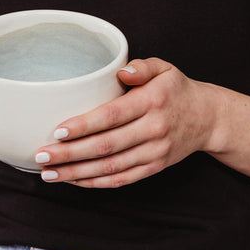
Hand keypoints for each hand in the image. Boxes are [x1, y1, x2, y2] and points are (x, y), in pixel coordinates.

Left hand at [34, 57, 216, 187]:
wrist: (207, 118)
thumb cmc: (176, 89)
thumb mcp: (164, 68)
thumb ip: (142, 66)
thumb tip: (121, 71)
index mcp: (151, 102)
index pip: (112, 116)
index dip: (84, 125)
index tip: (57, 131)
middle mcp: (153, 130)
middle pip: (106, 145)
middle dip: (70, 153)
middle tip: (42, 155)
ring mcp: (154, 152)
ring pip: (110, 167)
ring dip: (77, 173)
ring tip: (49, 173)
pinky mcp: (154, 167)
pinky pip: (122, 179)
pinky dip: (96, 183)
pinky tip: (74, 181)